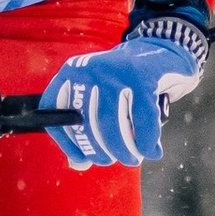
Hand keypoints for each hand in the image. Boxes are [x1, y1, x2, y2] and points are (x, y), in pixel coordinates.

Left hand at [43, 22, 205, 169]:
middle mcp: (90, 69)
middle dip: (99, 151)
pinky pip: (143, 119)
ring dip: (123, 150)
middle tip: (110, 160)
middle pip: (85, 122)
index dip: (65, 140)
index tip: (81, 159)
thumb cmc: (126, 84)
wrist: (161, 50)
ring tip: (132, 158)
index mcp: (72, 72)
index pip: (53, 109)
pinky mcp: (143, 75)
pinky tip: (151, 150)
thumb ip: (86, 128)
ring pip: (113, 123)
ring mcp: (116, 70)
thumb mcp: (100, 98)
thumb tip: (77, 165)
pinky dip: (147, 141)